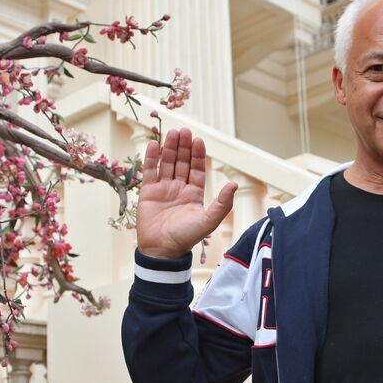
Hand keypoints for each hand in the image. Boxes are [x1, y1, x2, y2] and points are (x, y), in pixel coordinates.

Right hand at [136, 128, 236, 258]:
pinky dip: (151, 158)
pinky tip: (154, 144)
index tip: (198, 140)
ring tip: (172, 133)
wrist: (162, 251)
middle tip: (185, 131)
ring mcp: (163, 189)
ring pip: (167, 163)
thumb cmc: (186, 238)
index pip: (197, 169)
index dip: (197, 155)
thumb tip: (234, 184)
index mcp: (194, 194)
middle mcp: (179, 189)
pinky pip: (150, 171)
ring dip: (170, 148)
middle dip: (184, 147)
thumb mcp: (208, 220)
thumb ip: (222, 203)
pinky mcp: (148, 192)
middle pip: (182, 162)